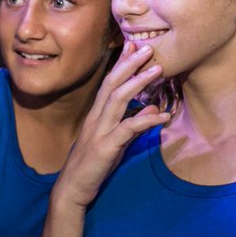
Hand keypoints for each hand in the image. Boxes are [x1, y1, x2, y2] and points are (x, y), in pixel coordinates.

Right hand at [57, 42, 169, 208]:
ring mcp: (99, 132)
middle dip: (130, 64)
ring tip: (157, 69)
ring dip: (138, 82)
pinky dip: (146, 120)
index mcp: (96, 116)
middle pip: (112, 84)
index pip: (108, 83)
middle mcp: (96, 119)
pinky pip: (128, 129)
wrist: (72, 189)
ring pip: (118, 100)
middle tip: (148, 47)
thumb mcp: (114, 143)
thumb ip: (132, 125)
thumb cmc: (92, 166)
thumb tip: (153, 109)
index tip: (134, 47)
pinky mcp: (106, 147)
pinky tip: (163, 116)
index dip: (121, 64)